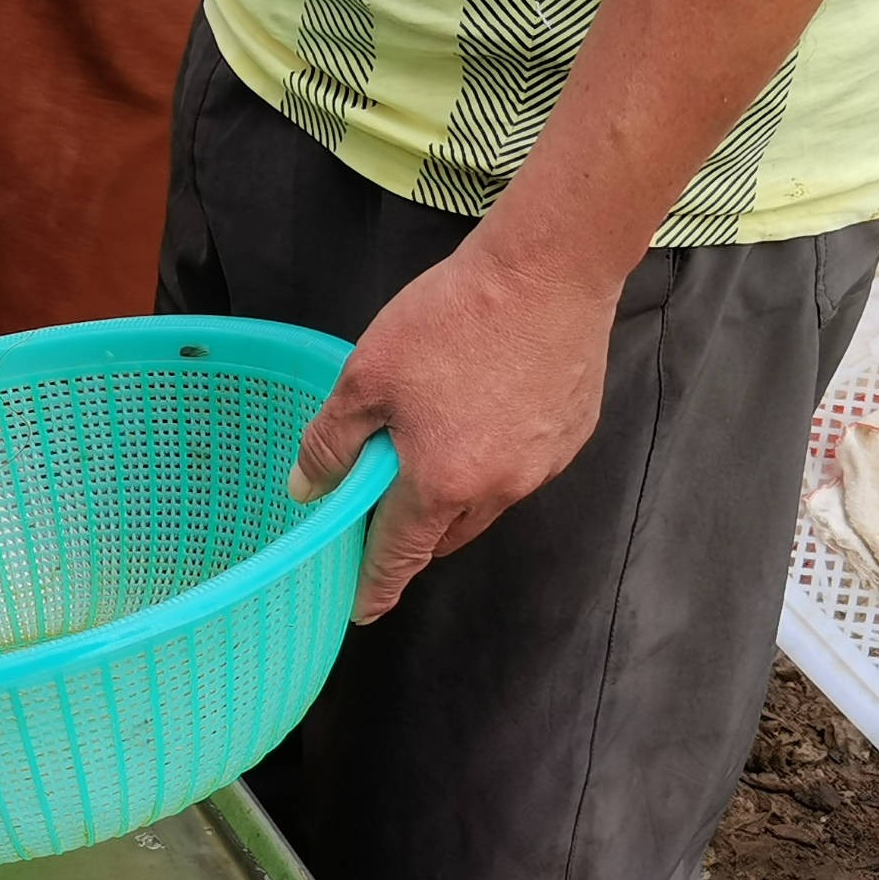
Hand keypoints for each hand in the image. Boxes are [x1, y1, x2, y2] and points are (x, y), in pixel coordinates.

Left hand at [287, 230, 623, 622]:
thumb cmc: (453, 318)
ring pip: (486, 503)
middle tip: (384, 509)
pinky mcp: (572, 434)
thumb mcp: (366, 376)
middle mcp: (499, 488)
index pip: (401, 556)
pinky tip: (481, 416)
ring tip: (431, 451)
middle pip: (444, 535)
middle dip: (413, 533)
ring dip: (455, 495)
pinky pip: (522, 468)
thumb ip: (331, 443)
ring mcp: (543, 464)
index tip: (363, 609)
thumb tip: (306, 489)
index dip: (376, 586)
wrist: (549, 269)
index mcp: (442, 484)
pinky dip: (495, 460)